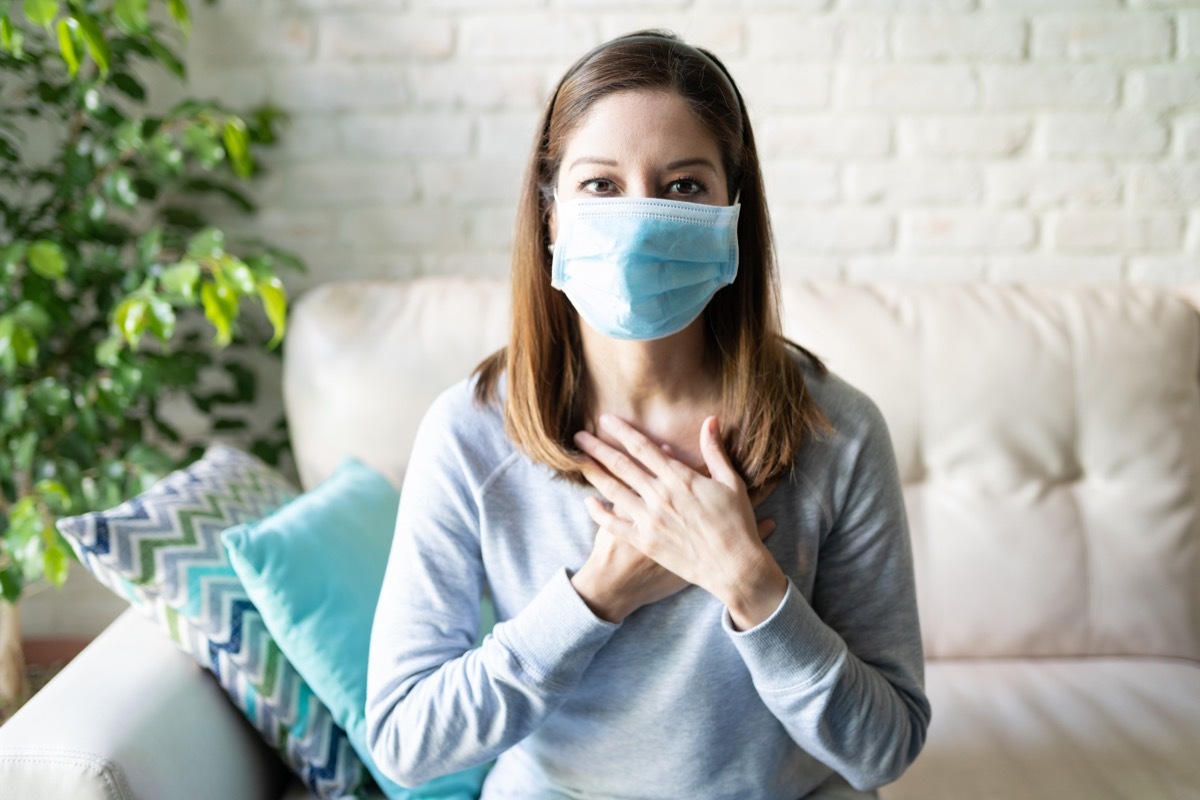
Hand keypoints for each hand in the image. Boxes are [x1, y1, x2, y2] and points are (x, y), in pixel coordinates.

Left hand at [574, 414, 787, 628]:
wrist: (734, 567)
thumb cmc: (737, 524)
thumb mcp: (731, 482)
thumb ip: (714, 451)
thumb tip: (710, 420)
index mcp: (680, 478)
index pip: (643, 446)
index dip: (622, 431)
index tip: (605, 419)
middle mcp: (660, 495)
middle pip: (621, 465)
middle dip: (597, 448)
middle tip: (578, 436)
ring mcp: (650, 519)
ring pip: (613, 490)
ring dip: (592, 473)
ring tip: (576, 460)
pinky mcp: (644, 542)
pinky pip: (614, 524)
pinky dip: (598, 512)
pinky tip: (588, 502)